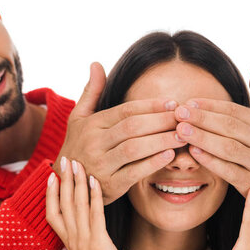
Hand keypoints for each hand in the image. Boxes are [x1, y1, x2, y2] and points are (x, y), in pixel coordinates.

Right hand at [46, 157, 133, 249]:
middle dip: (64, 179)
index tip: (52, 174)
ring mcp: (83, 240)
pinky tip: (95, 181)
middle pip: (63, 203)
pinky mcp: (98, 242)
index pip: (51, 213)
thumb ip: (82, 235)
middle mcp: (72, 239)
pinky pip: (95, 214)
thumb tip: (85, 218)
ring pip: (77, 205)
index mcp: (67, 242)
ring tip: (78, 163)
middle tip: (65, 158)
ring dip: (77, 182)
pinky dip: (94, 195)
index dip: (50, 193)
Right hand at [55, 62, 185, 203]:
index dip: (151, 106)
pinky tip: (169, 156)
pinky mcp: (109, 185)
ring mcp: (101, 165)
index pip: (126, 111)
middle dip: (161, 121)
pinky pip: (133, 173)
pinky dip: (152, 164)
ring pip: (134, 149)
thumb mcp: (78, 118)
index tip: (173, 104)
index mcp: (92, 124)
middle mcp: (94, 143)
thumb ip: (91, 92)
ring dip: (161, 141)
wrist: (66, 183)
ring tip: (182, 136)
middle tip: (183, 119)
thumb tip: (96, 64)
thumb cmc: (77, 146)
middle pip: (132, 127)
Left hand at [174, 62, 249, 196]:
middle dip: (202, 119)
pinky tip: (193, 152)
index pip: (234, 111)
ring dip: (203, 138)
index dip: (210, 106)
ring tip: (181, 130)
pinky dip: (210, 161)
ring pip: (228, 148)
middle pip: (229, 127)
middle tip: (179, 113)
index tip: (188, 102)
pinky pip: (228, 171)